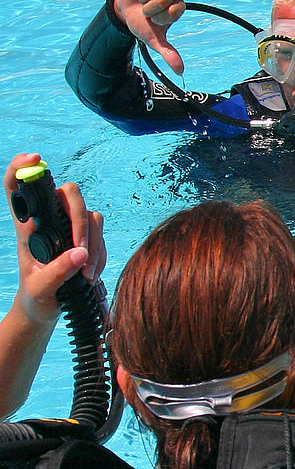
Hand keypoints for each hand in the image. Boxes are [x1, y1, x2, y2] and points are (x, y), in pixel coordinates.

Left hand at [5, 154, 104, 326]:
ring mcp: (69, 228)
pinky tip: (90, 273)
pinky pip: (101, 233)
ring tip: (86, 272)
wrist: (45, 309)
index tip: (35, 159)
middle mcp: (49, 221)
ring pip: (90, 214)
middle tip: (80, 247)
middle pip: (67, 194)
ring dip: (94, 242)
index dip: (23, 168)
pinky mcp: (86, 238)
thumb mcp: (40, 290)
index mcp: (27, 227)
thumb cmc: (36, 297)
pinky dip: (101, 253)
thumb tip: (79, 254)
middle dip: (79, 218)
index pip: (18, 188)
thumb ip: (57, 272)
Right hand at [114, 0, 186, 73]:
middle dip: (151, 7)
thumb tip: (180, 72)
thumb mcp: (154, 40)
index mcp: (178, 8)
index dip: (161, 16)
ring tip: (142, 0)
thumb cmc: (141, 24)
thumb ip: (168, 53)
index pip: (176, 10)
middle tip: (146, 10)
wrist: (122, 9)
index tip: (154, 19)